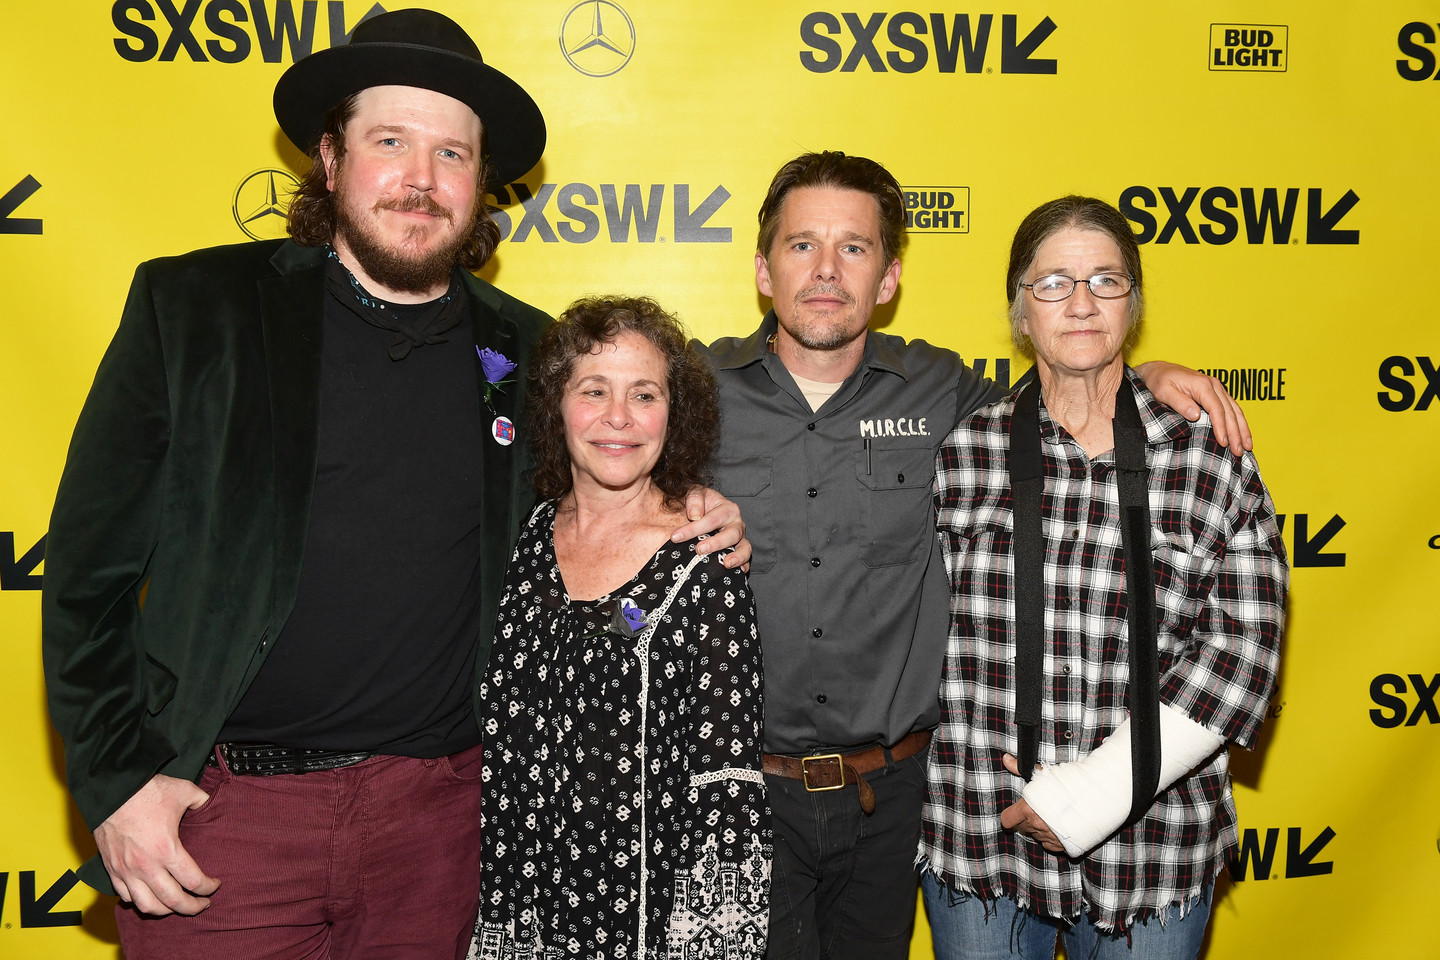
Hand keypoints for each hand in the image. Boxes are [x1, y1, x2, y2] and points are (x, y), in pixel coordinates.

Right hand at [93, 774, 219, 915]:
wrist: (112, 790)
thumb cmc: (147, 791)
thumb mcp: (184, 791)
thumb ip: (202, 802)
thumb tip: (211, 806)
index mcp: (167, 849)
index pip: (194, 881)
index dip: (209, 887)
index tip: (215, 885)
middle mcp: (146, 866)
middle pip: (173, 901)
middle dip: (191, 907)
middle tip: (202, 904)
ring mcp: (126, 870)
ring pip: (147, 905)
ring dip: (165, 910)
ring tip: (176, 906)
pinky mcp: (112, 869)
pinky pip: (125, 896)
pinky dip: (139, 901)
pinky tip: (150, 896)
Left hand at [673, 487, 750, 570]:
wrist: (703, 511)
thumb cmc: (698, 503)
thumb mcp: (694, 493)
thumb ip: (694, 498)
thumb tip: (694, 516)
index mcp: (726, 508)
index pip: (711, 519)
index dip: (693, 529)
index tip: (675, 537)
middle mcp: (736, 523)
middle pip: (732, 534)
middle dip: (716, 543)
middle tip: (699, 550)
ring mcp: (740, 539)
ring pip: (745, 547)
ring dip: (737, 556)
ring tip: (726, 564)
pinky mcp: (740, 551)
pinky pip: (746, 561)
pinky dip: (743, 567)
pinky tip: (737, 573)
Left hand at [999, 753, 1064, 853]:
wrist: (1095, 796)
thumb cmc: (1068, 783)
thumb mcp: (1042, 774)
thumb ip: (1020, 769)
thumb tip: (1006, 759)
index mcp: (1028, 809)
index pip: (1007, 820)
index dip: (1010, 816)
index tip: (1015, 813)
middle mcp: (1037, 825)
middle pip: (1022, 828)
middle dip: (1026, 820)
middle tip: (1036, 810)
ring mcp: (1050, 837)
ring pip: (1036, 836)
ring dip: (1039, 828)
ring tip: (1050, 816)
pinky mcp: (1063, 845)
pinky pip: (1049, 845)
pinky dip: (1051, 838)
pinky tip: (1057, 827)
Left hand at [1134, 361, 1251, 454]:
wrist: (1158, 370)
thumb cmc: (1159, 381)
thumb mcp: (1163, 391)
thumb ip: (1179, 402)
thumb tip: (1196, 415)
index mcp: (1202, 385)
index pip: (1216, 409)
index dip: (1221, 427)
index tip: (1224, 443)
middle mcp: (1213, 385)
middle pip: (1230, 411)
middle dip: (1236, 433)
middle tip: (1238, 451)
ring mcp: (1216, 388)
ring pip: (1235, 410)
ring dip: (1242, 429)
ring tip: (1247, 446)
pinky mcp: (1216, 393)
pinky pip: (1232, 408)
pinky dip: (1239, 422)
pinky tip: (1242, 434)